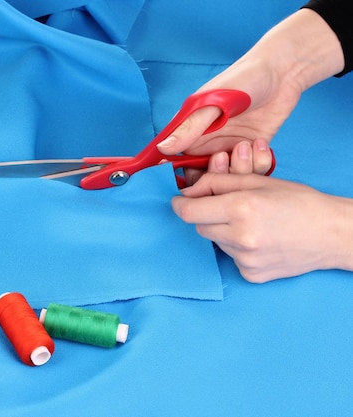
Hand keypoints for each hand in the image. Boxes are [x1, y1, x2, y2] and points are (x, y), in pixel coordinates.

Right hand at [155, 8, 344, 183]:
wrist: (282, 72)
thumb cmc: (243, 79)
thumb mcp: (212, 104)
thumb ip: (189, 128)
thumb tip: (162, 148)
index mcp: (191, 131)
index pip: (177, 161)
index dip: (182, 174)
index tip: (193, 176)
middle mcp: (208, 143)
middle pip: (203, 176)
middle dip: (214, 174)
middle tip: (224, 156)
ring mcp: (230, 148)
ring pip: (229, 178)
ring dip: (240, 168)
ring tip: (247, 145)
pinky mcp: (252, 151)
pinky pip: (252, 171)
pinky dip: (258, 162)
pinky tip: (260, 143)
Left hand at [172, 173, 351, 282]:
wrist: (331, 233)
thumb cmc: (298, 202)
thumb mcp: (257, 180)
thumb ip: (218, 183)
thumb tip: (188, 192)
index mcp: (240, 208)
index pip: (188, 212)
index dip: (180, 204)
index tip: (180, 201)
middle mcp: (240, 237)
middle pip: (199, 227)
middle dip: (206, 215)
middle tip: (227, 208)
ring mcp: (245, 259)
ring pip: (215, 242)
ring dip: (223, 231)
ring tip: (252, 224)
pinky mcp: (251, 274)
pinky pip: (230, 257)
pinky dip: (237, 248)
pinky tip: (260, 240)